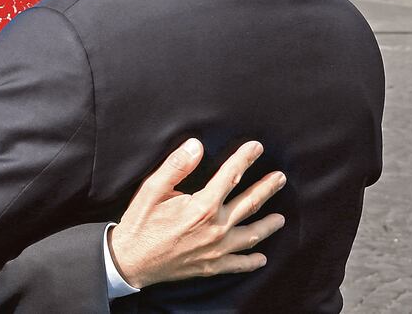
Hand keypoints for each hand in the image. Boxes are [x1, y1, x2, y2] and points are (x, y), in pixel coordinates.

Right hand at [109, 139, 285, 288]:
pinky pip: (239, 264)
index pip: (231, 176)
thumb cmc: (141, 223)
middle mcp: (216, 228)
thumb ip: (176, 165)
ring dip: (268, 224)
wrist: (131, 261)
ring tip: (281, 218)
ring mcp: (216, 250)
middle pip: (250, 203)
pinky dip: (252, 261)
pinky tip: (262, 257)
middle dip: (267, 188)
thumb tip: (196, 145)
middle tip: (280, 178)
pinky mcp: (211, 266)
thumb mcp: (152, 189)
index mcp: (203, 206)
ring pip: (251, 234)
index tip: (257, 147)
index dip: (245, 158)